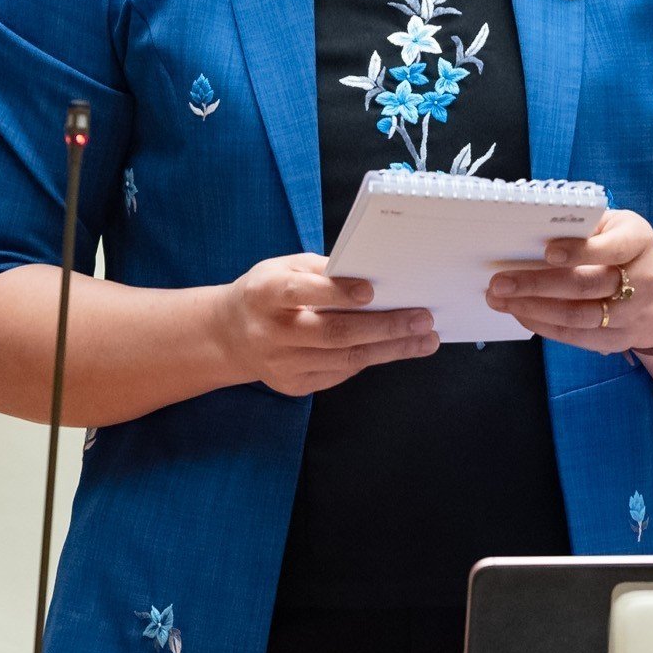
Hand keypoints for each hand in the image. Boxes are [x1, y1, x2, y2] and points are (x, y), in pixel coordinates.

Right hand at [214, 253, 438, 395]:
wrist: (229, 334)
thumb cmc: (267, 292)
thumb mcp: (282, 267)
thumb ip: (321, 270)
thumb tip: (371, 275)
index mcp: (264, 294)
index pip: (301, 292)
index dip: (335, 292)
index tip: (371, 291)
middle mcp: (270, 333)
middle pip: (333, 333)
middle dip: (384, 327)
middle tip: (422, 319)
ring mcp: (281, 364)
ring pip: (344, 358)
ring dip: (390, 349)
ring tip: (424, 339)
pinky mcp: (292, 385)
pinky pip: (338, 373)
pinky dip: (368, 359)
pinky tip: (395, 349)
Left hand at [485, 208, 652, 355]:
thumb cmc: (619, 246)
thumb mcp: (611, 226)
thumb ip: (582, 226)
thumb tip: (532, 232)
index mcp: (639, 242)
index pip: (612, 248)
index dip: (580, 251)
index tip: (546, 252)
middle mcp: (643, 281)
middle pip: (587, 285)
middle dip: (539, 284)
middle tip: (500, 281)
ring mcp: (632, 315)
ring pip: (578, 316)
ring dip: (533, 309)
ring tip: (500, 299)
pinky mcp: (618, 339)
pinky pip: (576, 336)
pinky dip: (543, 325)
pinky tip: (519, 312)